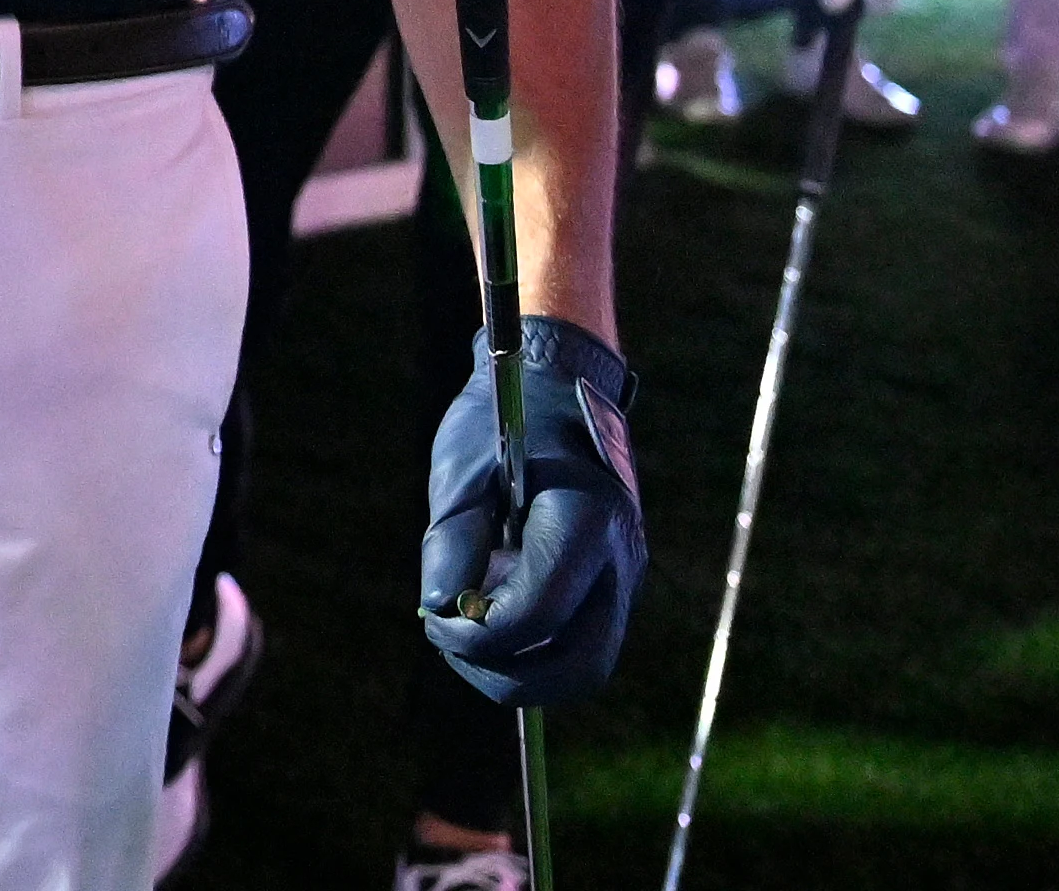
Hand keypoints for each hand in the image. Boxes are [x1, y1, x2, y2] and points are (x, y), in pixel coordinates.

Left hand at [421, 315, 644, 708]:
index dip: (479, 636)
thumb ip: (452, 541)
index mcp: (585, 522)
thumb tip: (439, 611)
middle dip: (508, 677)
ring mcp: (625, 576)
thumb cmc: (505, 418)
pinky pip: (581, 642)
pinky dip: (536, 651)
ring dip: (522, 671)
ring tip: (466, 633)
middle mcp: (620, 559)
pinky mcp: (614, 583)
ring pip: (585, 665)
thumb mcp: (463, 467)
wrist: (560, 381)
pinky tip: (491, 617)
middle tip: (451, 647)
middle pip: (579, 668)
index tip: (433, 622)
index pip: (539, 615)